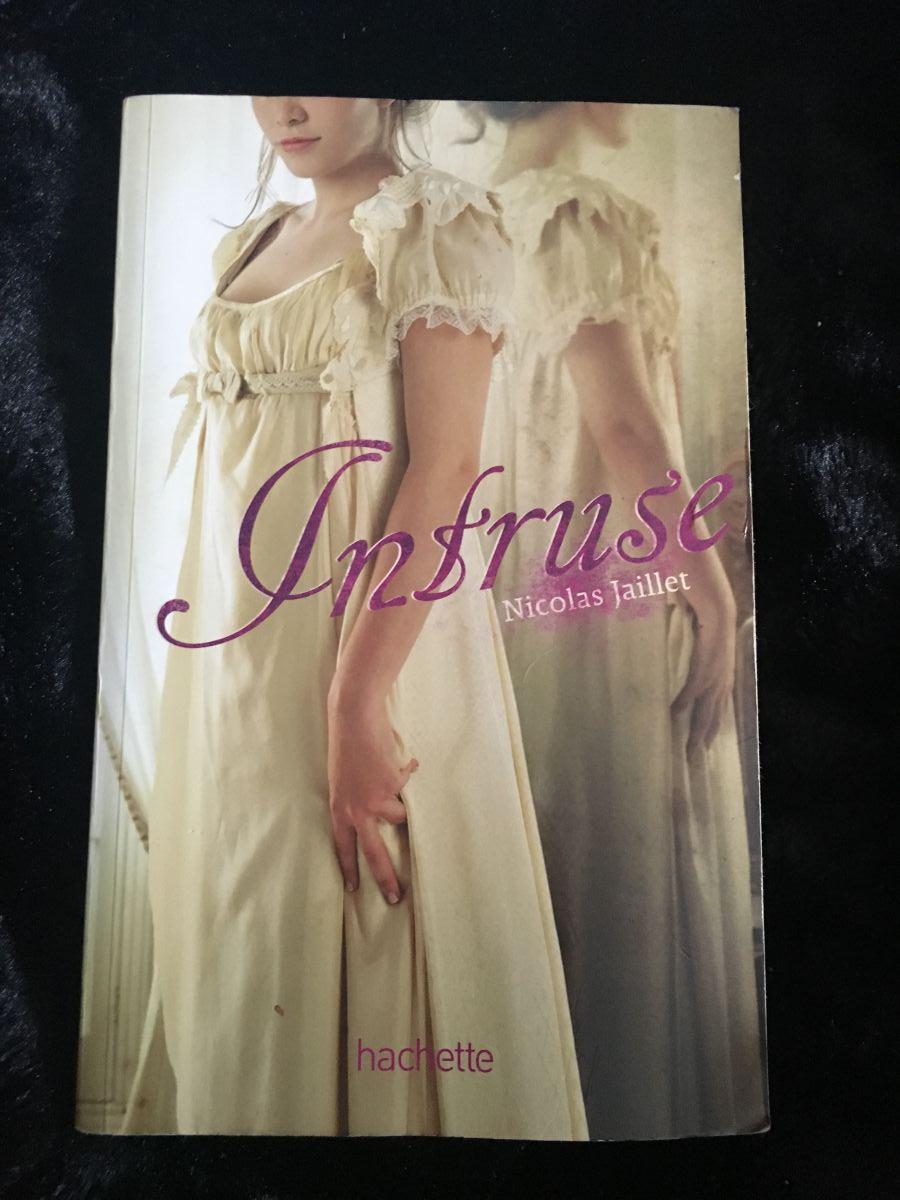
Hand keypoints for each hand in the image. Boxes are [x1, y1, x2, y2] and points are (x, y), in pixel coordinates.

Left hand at [326, 682, 417, 903]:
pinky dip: (408, 770)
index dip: (350, 868)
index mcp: (338, 809)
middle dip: (386, 878)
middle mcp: (355, 810)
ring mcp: (375, 799)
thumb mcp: (343, 780)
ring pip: (399, 816)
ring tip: (395, 777)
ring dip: (401, 800)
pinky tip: (404, 759)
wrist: (353, 717)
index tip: (355, 889)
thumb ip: (355, 801)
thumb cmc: (346, 745)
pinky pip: (407, 783)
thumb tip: (380, 813)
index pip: (343, 847)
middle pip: (373, 853)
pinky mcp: (393, 785)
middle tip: (396, 897)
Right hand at [671, 600, 735, 759]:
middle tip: (694, 760)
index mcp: (723, 682)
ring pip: (705, 713)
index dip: (711, 730)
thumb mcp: (706, 655)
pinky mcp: (702, 672)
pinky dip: (682, 705)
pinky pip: (691, 693)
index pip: (717, 713)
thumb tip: (688, 681)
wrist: (718, 613)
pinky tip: (674, 715)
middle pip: (712, 719)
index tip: (704, 748)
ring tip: (687, 749)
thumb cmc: (711, 631)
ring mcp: (713, 680)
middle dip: (703, 740)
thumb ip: (696, 669)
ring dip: (695, 732)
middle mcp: (721, 685)